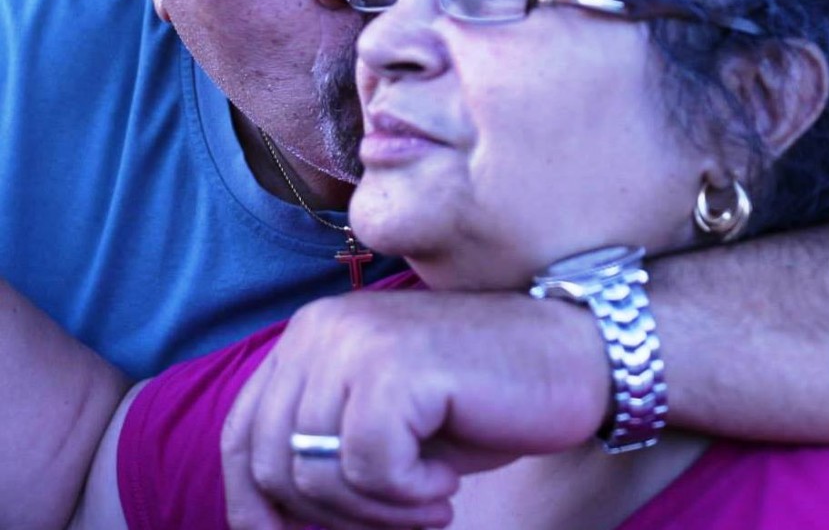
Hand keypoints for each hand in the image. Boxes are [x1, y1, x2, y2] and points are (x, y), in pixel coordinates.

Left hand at [221, 287, 609, 528]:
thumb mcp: (385, 425)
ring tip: (431, 497)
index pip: (244, 433)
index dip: (252, 505)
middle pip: (272, 462)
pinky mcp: (393, 370)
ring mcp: (354, 343)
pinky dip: (408, 495)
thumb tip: (261, 522)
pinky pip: (368, 470)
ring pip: (314, 474)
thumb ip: (322, 449)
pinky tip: (449, 480)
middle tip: (401, 516)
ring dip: (376, 512)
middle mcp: (321, 329)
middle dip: (330, 518)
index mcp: (312, 336)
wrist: (572, 355)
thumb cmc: (482, 397)